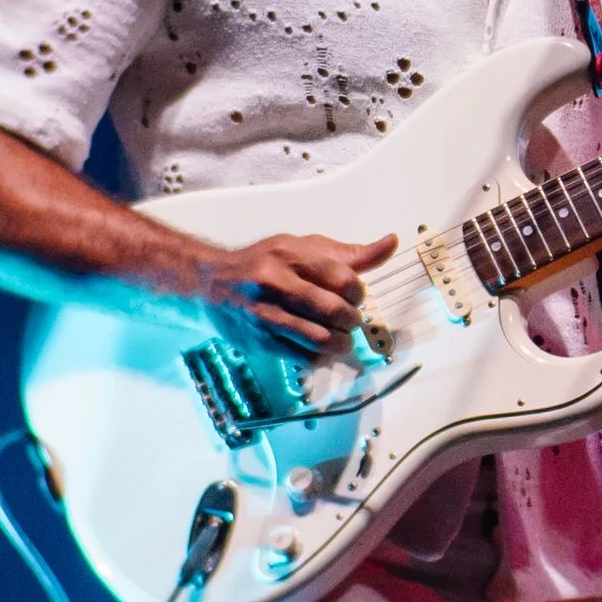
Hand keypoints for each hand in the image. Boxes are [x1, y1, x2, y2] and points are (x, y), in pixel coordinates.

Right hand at [203, 229, 393, 356]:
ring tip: (342, 339)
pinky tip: (320, 348)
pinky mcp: (259, 341)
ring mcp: (265, 315)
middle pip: (333, 311)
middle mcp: (275, 283)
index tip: (356, 296)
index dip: (358, 293)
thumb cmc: (264, 262)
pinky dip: (320, 357)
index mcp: (290, 255)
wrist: (211, 280)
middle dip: (352, 320)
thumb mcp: (303, 247)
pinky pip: (302, 358)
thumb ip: (349, 253)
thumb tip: (390, 244)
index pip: (342, 278)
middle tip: (351, 320)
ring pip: (320, 339)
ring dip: (341, 343)